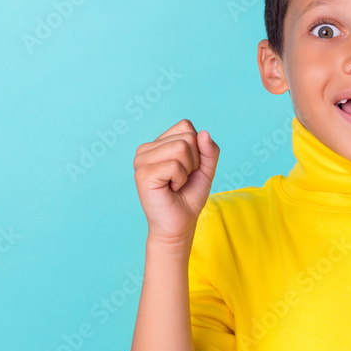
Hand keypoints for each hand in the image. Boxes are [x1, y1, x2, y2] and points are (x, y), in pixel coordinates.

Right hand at [133, 119, 219, 246]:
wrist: (180, 224)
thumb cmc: (189, 196)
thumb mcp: (206, 169)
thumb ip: (209, 149)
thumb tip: (204, 133)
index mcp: (158, 143)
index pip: (186, 126)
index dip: (197, 149)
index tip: (188, 168)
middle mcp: (146, 149)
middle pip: (186, 137)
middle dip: (194, 161)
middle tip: (182, 179)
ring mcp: (141, 160)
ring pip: (181, 148)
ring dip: (187, 171)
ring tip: (176, 183)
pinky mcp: (143, 174)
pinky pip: (174, 165)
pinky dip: (180, 179)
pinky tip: (170, 189)